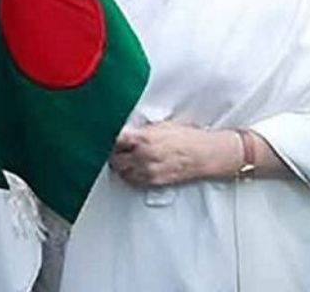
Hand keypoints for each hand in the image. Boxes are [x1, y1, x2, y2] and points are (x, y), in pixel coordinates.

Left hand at [108, 122, 235, 186]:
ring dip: (121, 164)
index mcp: (144, 138)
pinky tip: (136, 167)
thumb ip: (142, 130)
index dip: (108, 138)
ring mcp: (147, 171)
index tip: (105, 136)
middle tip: (117, 148)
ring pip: (121, 170)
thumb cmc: (187, 138)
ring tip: (127, 157)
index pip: (115, 139)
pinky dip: (130, 173)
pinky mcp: (152, 182)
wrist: (204, 155)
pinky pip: (132, 180)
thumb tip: (125, 131)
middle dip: (114, 152)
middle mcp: (143, 156)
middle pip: (114, 157)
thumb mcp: (163, 126)